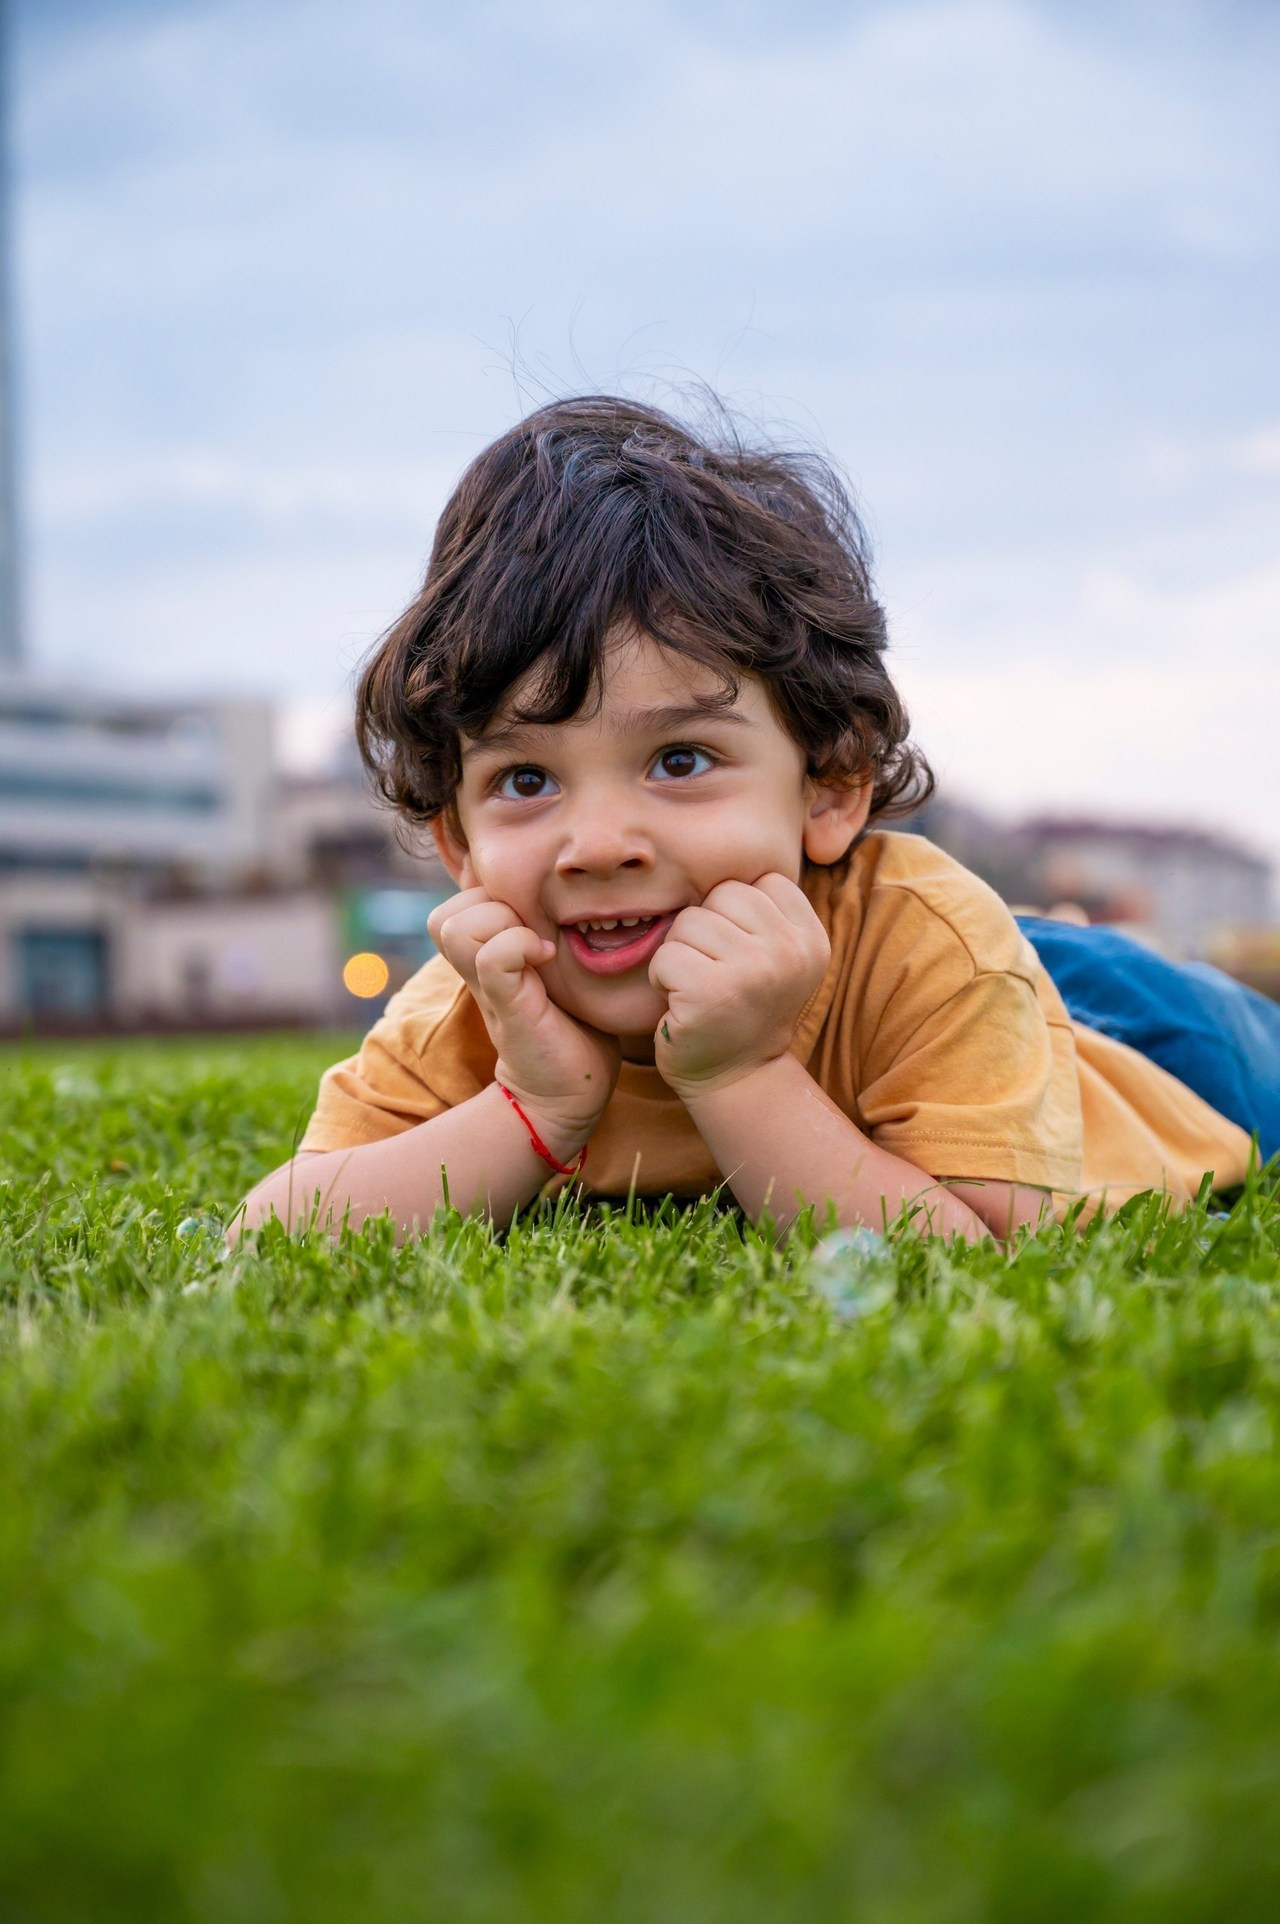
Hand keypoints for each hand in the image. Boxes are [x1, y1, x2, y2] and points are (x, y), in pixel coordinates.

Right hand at [428, 886, 619, 1151]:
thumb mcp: (554, 969)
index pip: (455, 905)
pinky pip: (491, 957)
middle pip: (445, 914)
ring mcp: (487, 989)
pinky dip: (519, 946)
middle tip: (531, 931)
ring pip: (455, 927)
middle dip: (492, 907)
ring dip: (501, 924)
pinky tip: (548, 958)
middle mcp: (476, 971)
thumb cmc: (572, 1025)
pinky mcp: (508, 1007)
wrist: (571, 1091)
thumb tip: (558, 894)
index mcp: (484, 957)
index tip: (531, 920)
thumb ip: (543, 936)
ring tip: (537, 945)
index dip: (490, 898)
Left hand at [648, 873, 829, 1103]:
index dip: (734, 915)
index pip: (758, 882)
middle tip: (716, 974)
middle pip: (721, 895)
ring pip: (690, 922)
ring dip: (681, 955)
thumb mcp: (774, 954)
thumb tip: (717, 847)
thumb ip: (762, 910)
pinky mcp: (712, 993)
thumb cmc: (743, 1006)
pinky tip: (683, 1004)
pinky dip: (664, 978)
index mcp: (811, 937)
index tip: (741, 956)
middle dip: (705, 931)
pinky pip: (667, 955)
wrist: (736, 1078)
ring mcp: (754, 972)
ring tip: (699, 988)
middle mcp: (791, 952)